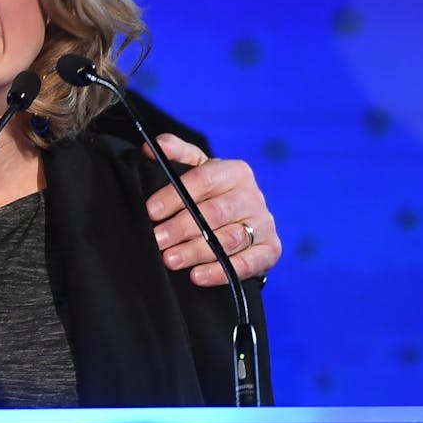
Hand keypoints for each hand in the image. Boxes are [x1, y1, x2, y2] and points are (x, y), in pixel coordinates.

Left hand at [144, 134, 281, 286]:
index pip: (203, 181)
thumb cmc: (212, 193)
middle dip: (181, 228)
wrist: (242, 220)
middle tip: (157, 240)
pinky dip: (221, 271)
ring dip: (196, 251)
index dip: (174, 196)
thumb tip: (152, 146)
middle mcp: (253, 196)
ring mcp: (264, 224)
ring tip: (170, 260)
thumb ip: (176, 154)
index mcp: (236, 172)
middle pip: (214, 213)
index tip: (151, 211)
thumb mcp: (196, 168)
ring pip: (228, 239)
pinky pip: (248, 264)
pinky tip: (197, 276)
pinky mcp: (271, 249)